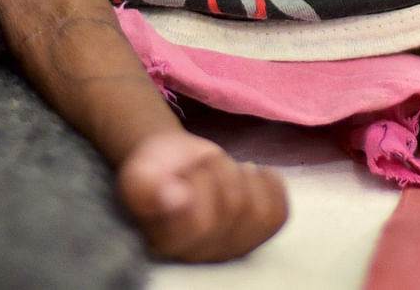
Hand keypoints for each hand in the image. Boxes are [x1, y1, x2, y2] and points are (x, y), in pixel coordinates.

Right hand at [118, 130, 288, 262]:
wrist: (176, 165)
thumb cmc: (158, 169)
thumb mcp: (140, 171)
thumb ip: (143, 186)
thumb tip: (175, 197)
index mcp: (169, 242)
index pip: (200, 220)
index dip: (198, 184)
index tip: (183, 173)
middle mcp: (202, 255)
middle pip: (233, 207)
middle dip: (218, 171)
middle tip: (201, 168)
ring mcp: (233, 248)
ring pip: (259, 209)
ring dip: (242, 176)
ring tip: (223, 172)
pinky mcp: (258, 235)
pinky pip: (279, 212)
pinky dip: (270, 185)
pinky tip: (250, 176)